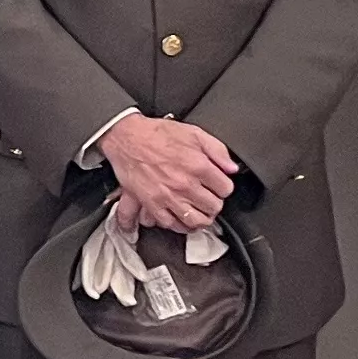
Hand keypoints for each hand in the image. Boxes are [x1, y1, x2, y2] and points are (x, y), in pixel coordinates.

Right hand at [98, 112, 236, 229]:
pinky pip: (171, 224)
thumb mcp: (194, 133)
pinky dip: (180, 225)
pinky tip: (182, 219)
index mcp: (198, 166)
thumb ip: (217, 150)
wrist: (126, 138)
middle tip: (210, 199)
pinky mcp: (152, 204)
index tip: (218, 185)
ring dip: (202, 219)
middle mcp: (184, 184)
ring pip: (196, 221)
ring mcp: (168, 196)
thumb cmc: (156, 134)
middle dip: (214, 203)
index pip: (225, 189)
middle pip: (213, 207)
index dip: (224, 187)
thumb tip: (231, 167)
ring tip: (201, 213)